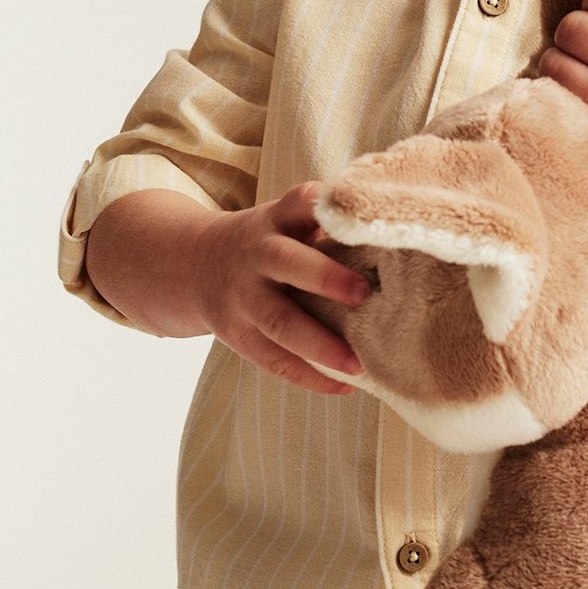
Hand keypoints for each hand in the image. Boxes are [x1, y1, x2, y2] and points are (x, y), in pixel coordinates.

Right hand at [191, 181, 368, 394]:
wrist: (193, 265)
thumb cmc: (267, 242)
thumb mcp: (285, 220)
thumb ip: (327, 224)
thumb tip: (395, 236)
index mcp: (275, 220)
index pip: (298, 203)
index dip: (322, 206)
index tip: (356, 217)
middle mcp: (256, 254)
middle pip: (285, 262)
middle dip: (325, 278)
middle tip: (364, 293)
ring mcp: (243, 298)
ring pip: (279, 323)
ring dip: (321, 345)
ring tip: (358, 364)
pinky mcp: (237, 335)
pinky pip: (274, 360)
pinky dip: (310, 377)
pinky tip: (344, 386)